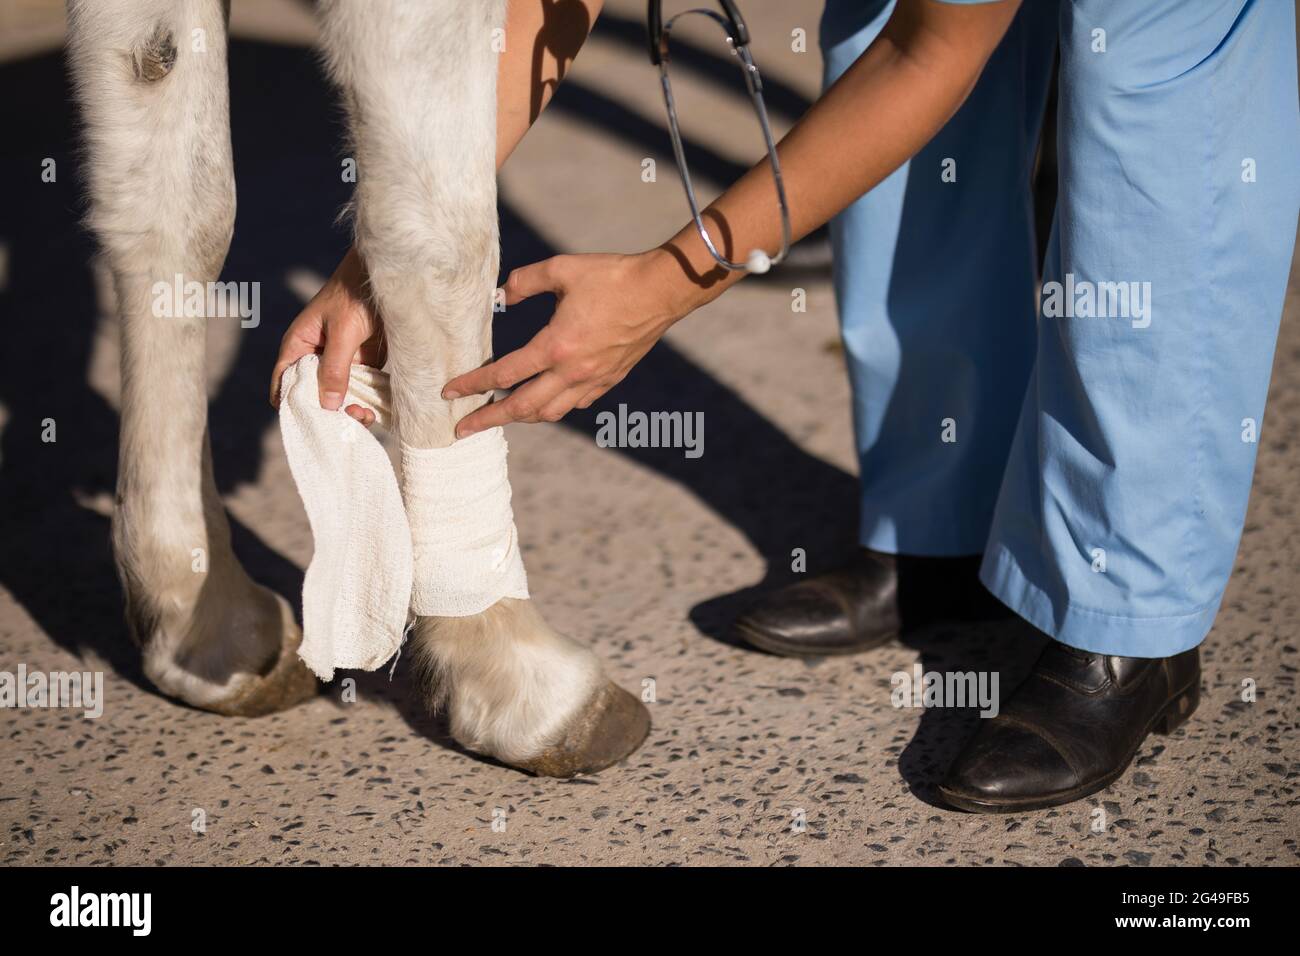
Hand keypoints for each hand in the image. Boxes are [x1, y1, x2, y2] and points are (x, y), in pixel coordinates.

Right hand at [270, 246, 384, 425]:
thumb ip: (335, 367)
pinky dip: (368, 402)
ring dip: (351, 410)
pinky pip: (362, 390)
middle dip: (329, 413)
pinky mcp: (365, 363)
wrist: (389, 277)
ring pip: (340, 396)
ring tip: (366, 416)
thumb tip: (328, 405)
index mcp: (300, 345)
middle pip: (314, 395)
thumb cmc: (356, 295)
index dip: (291, 405)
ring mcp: (342, 362)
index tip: (310, 423)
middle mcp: (317, 357)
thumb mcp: (344, 331)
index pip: (284, 382)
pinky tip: (376, 410)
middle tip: (350, 419)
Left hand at [443, 250, 691, 436]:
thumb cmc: (612, 277)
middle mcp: (573, 372)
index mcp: (556, 346)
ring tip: (502, 416)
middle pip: (522, 407)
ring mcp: (594, 380)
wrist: (660, 291)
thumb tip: (502, 295)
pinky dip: (555, 407)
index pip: (505, 374)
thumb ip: (525, 281)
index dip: (473, 384)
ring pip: (550, 412)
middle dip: (489, 420)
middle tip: (463, 429)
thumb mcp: (562, 269)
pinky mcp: (610, 379)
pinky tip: (547, 401)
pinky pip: (576, 404)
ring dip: (522, 417)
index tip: (450, 392)